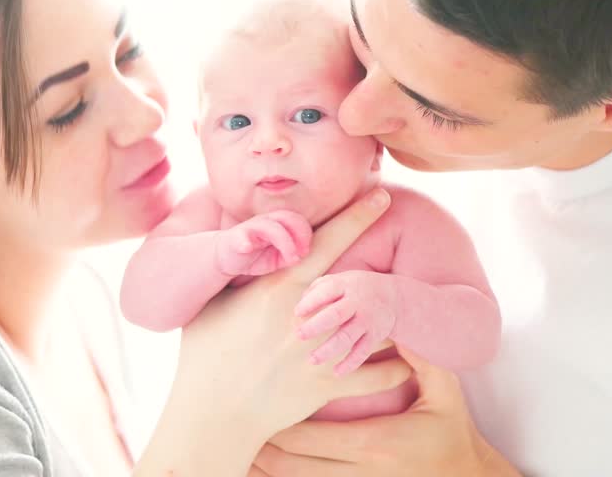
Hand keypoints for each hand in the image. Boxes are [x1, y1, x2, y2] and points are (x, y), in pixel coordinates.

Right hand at [135, 189, 413, 476]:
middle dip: (384, 265)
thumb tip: (242, 237)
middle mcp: (305, 316)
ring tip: (405, 309)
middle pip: (360, 280)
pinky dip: (399, 366)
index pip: (326, 242)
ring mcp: (319, 352)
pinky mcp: (328, 385)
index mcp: (276, 289)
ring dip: (392, 316)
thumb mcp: (211, 303)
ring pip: (377, 325)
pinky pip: (380, 374)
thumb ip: (233, 270)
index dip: (358, 216)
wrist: (210, 415)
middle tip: (405, 250)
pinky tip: (408, 359)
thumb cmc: (203, 355)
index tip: (382, 196)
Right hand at [216, 210, 312, 275]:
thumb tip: (299, 256)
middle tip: (300, 254)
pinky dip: (245, 242)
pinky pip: (241, 237)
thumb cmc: (255, 256)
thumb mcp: (276, 259)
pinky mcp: (236, 239)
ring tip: (290, 258)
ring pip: (270, 227)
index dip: (305, 235)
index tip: (305, 252)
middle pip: (286, 217)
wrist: (226, 257)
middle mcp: (265, 222)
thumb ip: (288, 256)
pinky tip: (247, 248)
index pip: (296, 220)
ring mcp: (250, 229)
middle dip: (299, 234)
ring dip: (284, 241)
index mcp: (276, 224)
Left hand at [249, 348, 521, 476]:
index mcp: (374, 442)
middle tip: (229, 419)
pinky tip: (260, 469)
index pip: (311, 434)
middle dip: (259, 444)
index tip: (252, 396)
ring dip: (264, 466)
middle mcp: (359, 471)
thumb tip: (397, 321)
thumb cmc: (452, 433)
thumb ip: (421, 358)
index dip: (276, 420)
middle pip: (292, 462)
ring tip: (236, 448)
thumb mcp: (444, 392)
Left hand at [296, 270, 400, 374]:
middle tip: (298, 336)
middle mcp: (357, 302)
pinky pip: (362, 351)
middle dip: (316, 326)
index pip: (327, 291)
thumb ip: (316, 290)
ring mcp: (367, 320)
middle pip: (336, 315)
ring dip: (329, 349)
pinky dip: (350, 363)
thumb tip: (298, 309)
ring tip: (312, 360)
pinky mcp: (375, 336)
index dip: (311, 302)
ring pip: (347, 336)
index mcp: (345, 285)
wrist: (392, 297)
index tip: (296, 313)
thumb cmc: (352, 289)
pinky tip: (336, 372)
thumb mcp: (338, 281)